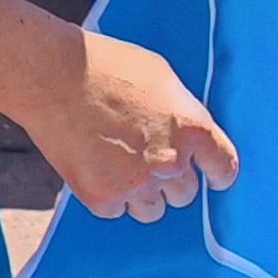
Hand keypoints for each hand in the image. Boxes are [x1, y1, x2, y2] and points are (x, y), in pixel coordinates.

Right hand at [19, 27, 239, 220]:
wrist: (53, 76)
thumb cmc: (105, 66)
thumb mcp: (161, 77)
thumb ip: (181, 113)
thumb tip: (185, 134)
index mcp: (192, 128)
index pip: (224, 167)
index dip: (218, 173)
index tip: (213, 177)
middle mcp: (170, 162)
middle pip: (185, 194)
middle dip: (171, 179)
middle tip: (146, 157)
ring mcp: (136, 183)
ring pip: (152, 210)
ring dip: (142, 194)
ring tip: (119, 165)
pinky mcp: (102, 197)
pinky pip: (116, 211)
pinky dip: (108, 196)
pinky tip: (96, 168)